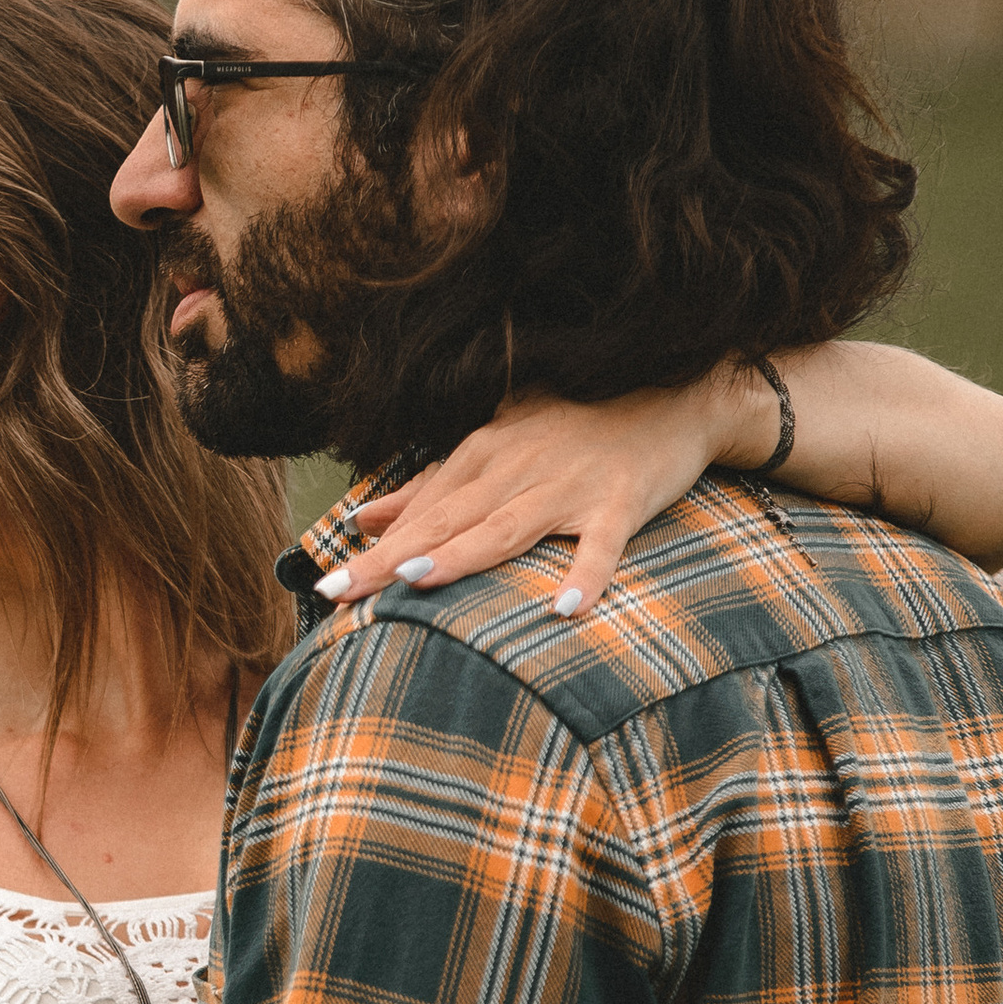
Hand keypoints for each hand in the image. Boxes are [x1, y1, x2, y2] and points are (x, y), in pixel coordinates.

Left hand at [311, 374, 742, 617]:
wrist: (675, 394)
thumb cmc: (578, 424)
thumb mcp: (500, 441)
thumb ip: (433, 483)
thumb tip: (366, 516)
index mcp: (484, 453)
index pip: (420, 510)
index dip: (373, 548)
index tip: (327, 586)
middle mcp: (516, 466)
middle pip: (445, 521)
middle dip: (390, 557)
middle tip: (340, 592)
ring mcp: (568, 485)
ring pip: (505, 527)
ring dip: (461, 554)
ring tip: (416, 581)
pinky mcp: (620, 502)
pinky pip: (600, 543)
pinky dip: (585, 574)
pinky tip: (565, 609)